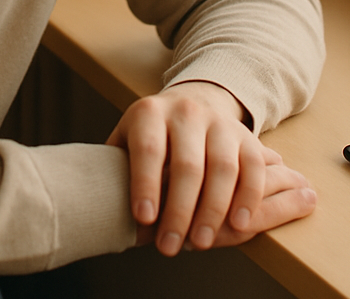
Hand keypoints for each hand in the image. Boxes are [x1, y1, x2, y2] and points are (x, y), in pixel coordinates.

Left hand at [106, 81, 315, 255]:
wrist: (192, 102)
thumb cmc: (150, 135)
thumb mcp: (127, 138)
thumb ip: (116, 166)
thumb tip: (97, 204)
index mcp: (150, 112)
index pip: (148, 148)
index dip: (146, 183)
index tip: (144, 218)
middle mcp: (186, 113)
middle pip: (187, 163)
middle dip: (179, 210)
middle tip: (169, 246)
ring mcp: (219, 123)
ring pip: (222, 167)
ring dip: (213, 210)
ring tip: (201, 243)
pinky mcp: (246, 136)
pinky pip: (251, 168)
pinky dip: (247, 197)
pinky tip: (237, 224)